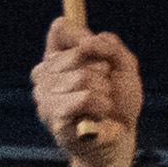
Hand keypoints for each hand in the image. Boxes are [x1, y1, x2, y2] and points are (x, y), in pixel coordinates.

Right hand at [32, 15, 142, 164]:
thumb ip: (110, 45)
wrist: (120, 136)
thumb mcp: (123, 66)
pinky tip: (100, 114)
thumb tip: (88, 40)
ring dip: (103, 92)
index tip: (101, 54)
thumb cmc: (118, 102)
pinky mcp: (53, 115)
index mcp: (57, 59)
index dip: (85, 38)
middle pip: (77, 54)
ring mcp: (44, 96)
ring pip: (81, 78)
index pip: (63, 30)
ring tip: (102, 105)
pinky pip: (82, 98)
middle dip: (102, 72)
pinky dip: (101, 105)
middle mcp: (44, 75)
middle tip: (104, 89)